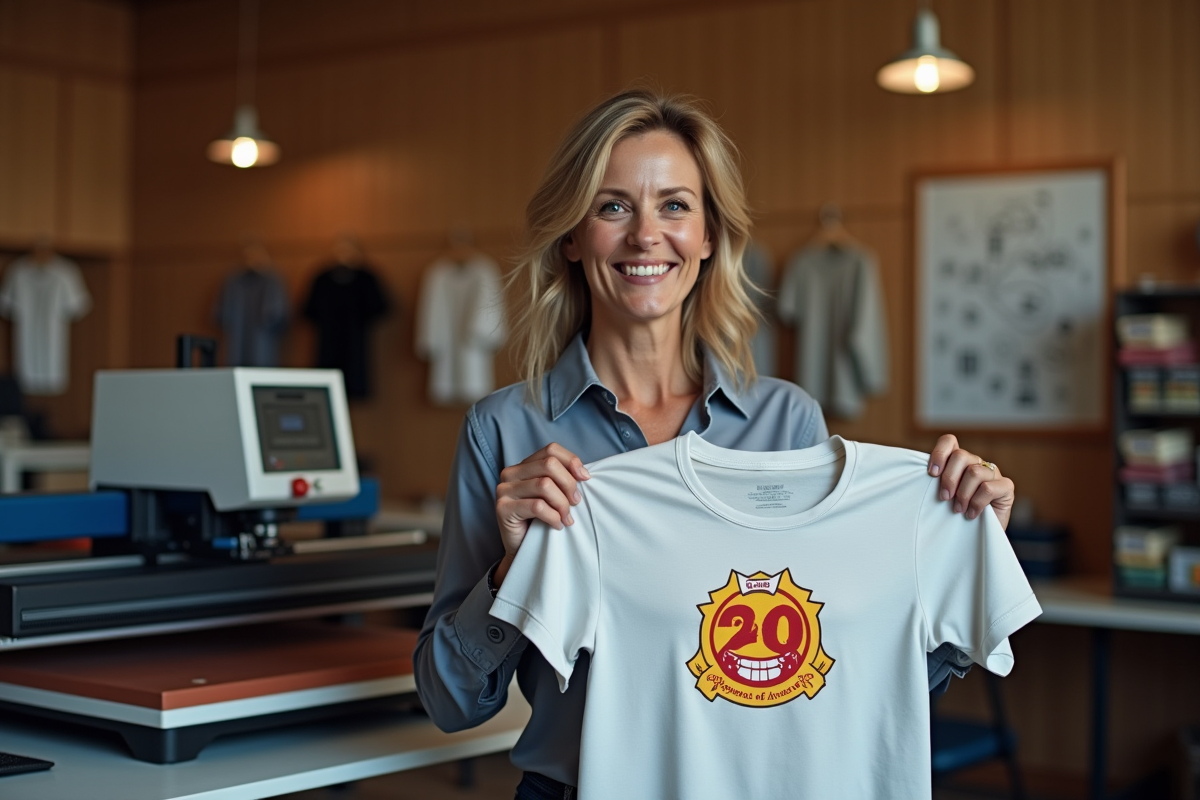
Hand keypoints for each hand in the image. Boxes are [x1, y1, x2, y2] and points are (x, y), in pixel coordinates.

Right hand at [493, 443, 589, 586]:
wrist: (523, 549)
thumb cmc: (541, 520)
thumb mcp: (554, 495)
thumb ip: (563, 479)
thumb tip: (583, 474)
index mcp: (524, 465)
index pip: (551, 449)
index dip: (572, 461)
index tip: (585, 478)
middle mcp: (510, 473)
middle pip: (549, 464)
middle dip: (569, 484)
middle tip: (576, 503)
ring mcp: (504, 490)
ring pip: (544, 485)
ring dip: (562, 504)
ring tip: (567, 518)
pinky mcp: (503, 508)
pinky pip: (537, 506)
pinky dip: (553, 517)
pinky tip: (557, 525)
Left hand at [927, 434, 1014, 528]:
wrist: (979, 535)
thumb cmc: (957, 514)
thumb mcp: (943, 496)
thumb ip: (936, 482)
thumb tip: (919, 477)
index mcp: (960, 461)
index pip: (949, 441)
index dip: (939, 453)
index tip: (931, 474)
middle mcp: (977, 463)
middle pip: (961, 455)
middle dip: (949, 478)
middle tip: (943, 498)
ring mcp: (993, 473)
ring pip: (974, 472)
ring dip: (962, 494)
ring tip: (958, 509)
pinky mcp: (1006, 486)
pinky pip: (988, 488)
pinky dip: (976, 503)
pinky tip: (971, 514)